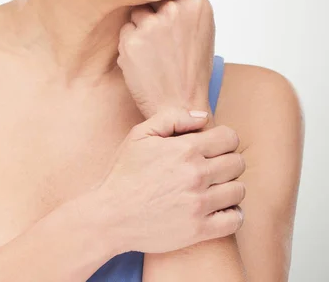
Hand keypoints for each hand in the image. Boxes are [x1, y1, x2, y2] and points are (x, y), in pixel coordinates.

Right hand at [95, 106, 244, 254]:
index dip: (225, 140)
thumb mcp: (140, 134)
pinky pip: (235, 219)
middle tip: (215, 167)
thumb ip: (173, 118)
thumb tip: (204, 118)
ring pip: (239, 190)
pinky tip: (219, 208)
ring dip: (231, 186)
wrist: (110, 216)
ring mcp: (199, 204)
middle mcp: (196, 174)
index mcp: (185, 149)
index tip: (216, 147)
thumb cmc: (124, 172)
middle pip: (237, 163)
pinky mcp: (198, 230)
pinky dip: (232, 213)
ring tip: (216, 188)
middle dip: (229, 161)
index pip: (230, 138)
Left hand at [117, 0, 215, 118]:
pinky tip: (146, 61)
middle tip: (167, 40)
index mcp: (197, 5)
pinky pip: (126, 30)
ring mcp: (150, 25)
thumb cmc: (194, 67)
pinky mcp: (130, 41)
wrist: (179, 105)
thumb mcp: (206, 26)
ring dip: (142, 27)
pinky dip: (132, 43)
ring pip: (137, 13)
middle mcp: (173, 11)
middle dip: (156, 10)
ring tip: (157, 53)